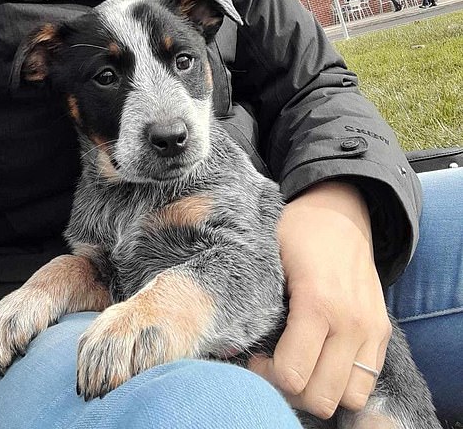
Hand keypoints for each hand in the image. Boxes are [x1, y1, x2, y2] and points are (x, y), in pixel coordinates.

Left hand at [248, 181, 390, 419]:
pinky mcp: (382, 332)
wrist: (340, 211)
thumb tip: (227, 344)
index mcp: (317, 302)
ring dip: (321, 391)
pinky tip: (320, 360)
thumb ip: (253, 298)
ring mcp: (371, 329)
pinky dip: (344, 383)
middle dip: (291, 391)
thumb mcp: (267, 254)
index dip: (266, 376)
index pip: (293, 375)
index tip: (254, 357)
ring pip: (350, 397)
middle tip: (273, 367)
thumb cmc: (296, 231)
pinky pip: (367, 382)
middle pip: (321, 396)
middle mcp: (351, 321)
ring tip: (299, 367)